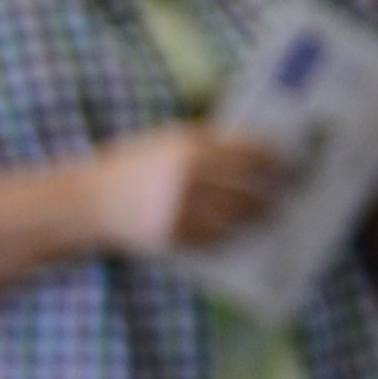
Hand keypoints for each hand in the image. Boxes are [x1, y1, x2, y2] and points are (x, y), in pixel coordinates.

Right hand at [90, 123, 289, 254]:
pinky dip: (231, 233)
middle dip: (274, 192)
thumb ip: (207, 142)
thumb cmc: (132, 167)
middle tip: (287, 194)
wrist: (87, 203)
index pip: (251, 153)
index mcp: (189, 148)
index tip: (290, 164)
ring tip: (268, 214)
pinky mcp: (174, 236)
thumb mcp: (166, 141)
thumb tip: (256, 149)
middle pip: (251, 188)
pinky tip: (237, 228)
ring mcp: (181, 210)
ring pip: (238, 217)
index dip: (276, 160)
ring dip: (258, 217)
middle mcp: (188, 178)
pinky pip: (216, 237)